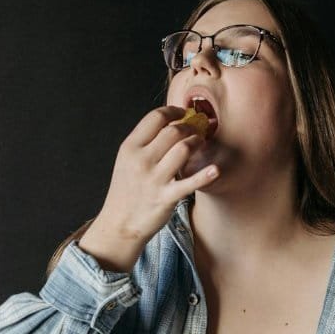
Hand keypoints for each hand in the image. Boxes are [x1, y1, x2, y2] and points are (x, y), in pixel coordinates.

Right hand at [79, 106, 218, 272]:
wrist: (119, 223)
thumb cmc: (126, 190)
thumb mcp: (127, 160)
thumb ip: (144, 142)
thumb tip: (169, 122)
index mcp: (130, 147)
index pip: (155, 117)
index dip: (174, 111)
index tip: (183, 113)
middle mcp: (141, 160)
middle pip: (173, 130)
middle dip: (190, 126)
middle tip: (196, 130)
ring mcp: (154, 179)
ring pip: (183, 149)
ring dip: (197, 142)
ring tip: (200, 143)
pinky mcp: (165, 198)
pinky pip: (189, 183)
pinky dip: (204, 176)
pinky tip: (215, 170)